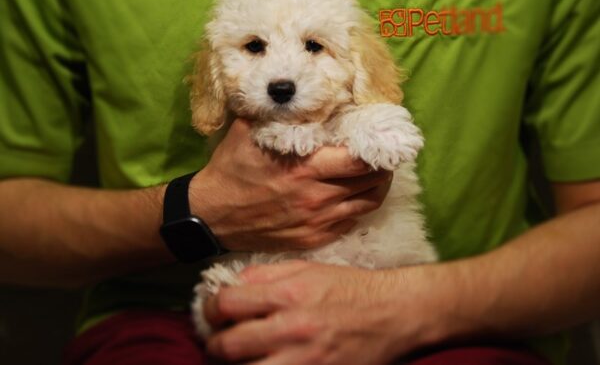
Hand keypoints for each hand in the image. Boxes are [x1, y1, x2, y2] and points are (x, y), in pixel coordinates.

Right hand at [190, 119, 391, 251]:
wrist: (210, 216)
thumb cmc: (230, 169)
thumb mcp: (246, 132)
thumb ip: (275, 113)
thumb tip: (295, 90)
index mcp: (304, 168)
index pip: (360, 160)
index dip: (379, 150)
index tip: (384, 140)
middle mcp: (315, 198)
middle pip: (370, 183)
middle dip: (383, 168)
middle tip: (383, 157)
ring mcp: (315, 223)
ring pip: (365, 205)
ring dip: (376, 188)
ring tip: (375, 176)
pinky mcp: (311, 240)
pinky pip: (348, 223)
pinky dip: (356, 208)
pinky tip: (352, 196)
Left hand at [203, 261, 436, 363]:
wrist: (393, 313)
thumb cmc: (349, 287)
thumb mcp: (307, 268)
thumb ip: (264, 276)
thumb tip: (229, 286)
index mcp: (288, 294)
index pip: (226, 305)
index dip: (210, 309)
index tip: (213, 312)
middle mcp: (292, 329)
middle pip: (227, 347)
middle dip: (215, 345)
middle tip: (221, 340)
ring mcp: (304, 361)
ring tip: (241, 357)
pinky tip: (265, 364)